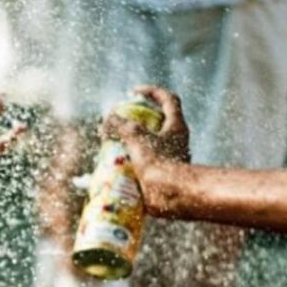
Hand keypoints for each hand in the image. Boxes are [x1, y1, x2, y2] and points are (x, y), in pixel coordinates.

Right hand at [103, 85, 190, 214]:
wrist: (171, 195)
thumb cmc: (158, 163)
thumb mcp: (137, 139)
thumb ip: (123, 125)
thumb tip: (109, 117)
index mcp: (176, 126)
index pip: (167, 99)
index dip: (151, 91)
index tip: (133, 93)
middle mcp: (176, 139)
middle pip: (158, 121)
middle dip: (137, 119)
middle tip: (119, 121)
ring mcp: (170, 157)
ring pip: (150, 143)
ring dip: (132, 141)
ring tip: (113, 144)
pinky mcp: (163, 173)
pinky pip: (146, 162)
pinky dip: (131, 160)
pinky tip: (116, 164)